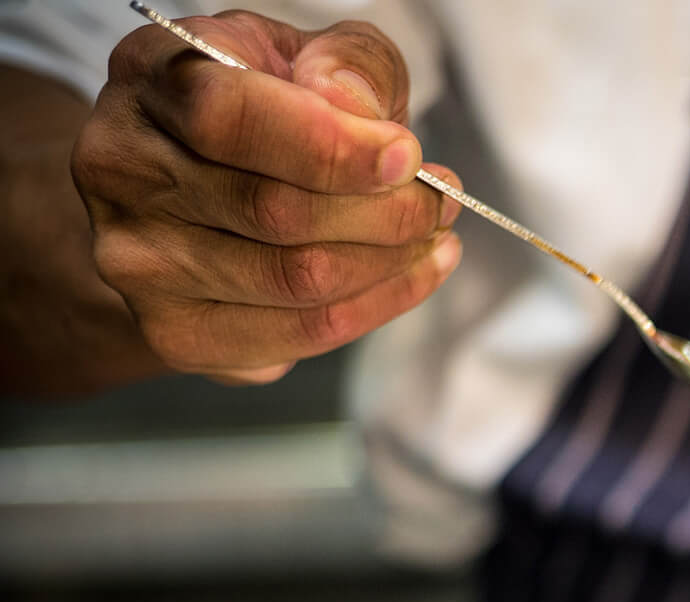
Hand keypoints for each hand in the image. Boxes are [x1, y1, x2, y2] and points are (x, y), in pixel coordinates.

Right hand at [69, 10, 461, 384]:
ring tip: (435, 235)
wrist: (196, 184)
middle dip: (386, 212)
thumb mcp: (309, 55)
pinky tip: (413, 275)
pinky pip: (300, 333)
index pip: (228, 117)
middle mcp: (123, 169)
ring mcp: (139, 258)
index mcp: (149, 79)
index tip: (408, 158)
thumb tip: (360, 111)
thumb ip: (347, 63)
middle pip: (275, 212)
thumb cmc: (266, 108)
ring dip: (392, 263)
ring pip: (296, 280)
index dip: (332, 146)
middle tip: (441, 202)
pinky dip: (377, 306)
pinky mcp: (176, 330)